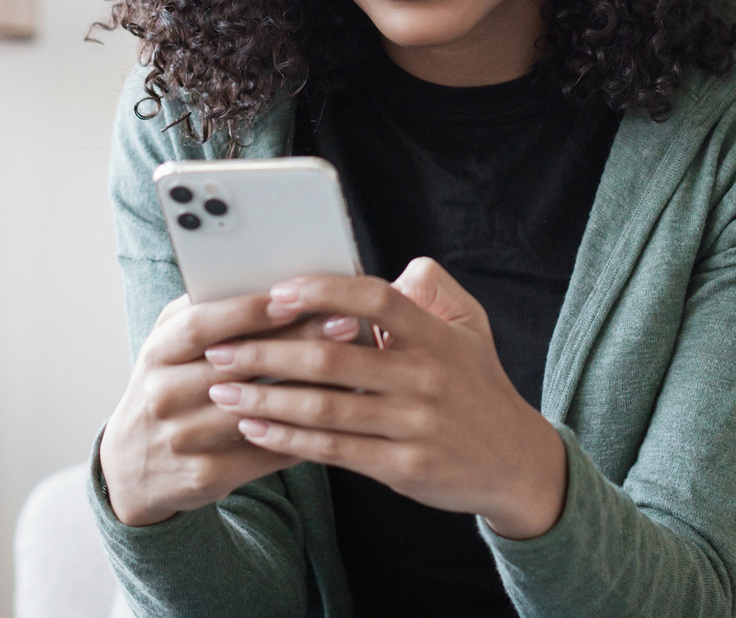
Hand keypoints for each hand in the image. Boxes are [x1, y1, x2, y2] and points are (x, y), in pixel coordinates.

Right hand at [98, 291, 360, 526]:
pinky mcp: (205, 475)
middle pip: (237, 366)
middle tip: (345, 324)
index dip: (247, 311)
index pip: (200, 326)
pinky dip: (301, 434)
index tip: (294, 297)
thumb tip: (263, 279)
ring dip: (308, 390)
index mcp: (157, 353)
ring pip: (255, 411)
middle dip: (296, 342)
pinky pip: (263, 452)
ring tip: (353, 370)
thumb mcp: (169, 347)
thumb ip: (205, 313)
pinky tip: (336, 418)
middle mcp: (164, 395)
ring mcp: (182, 438)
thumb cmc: (167, 388)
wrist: (133, 466)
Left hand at [201, 258, 569, 539]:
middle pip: (332, 358)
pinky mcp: (401, 467)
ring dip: (265, 399)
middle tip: (220, 348)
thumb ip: (432, 288)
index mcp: (435, 336)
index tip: (275, 293)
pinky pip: (333, 449)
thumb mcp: (471, 326)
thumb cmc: (479, 387)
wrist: (515, 462)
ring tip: (221, 390)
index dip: (323, 292)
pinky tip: (254, 429)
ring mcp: (412, 425)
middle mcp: (424, 378)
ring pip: (324, 408)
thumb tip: (390, 268)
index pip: (374, 300)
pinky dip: (287, 439)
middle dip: (266, 352)